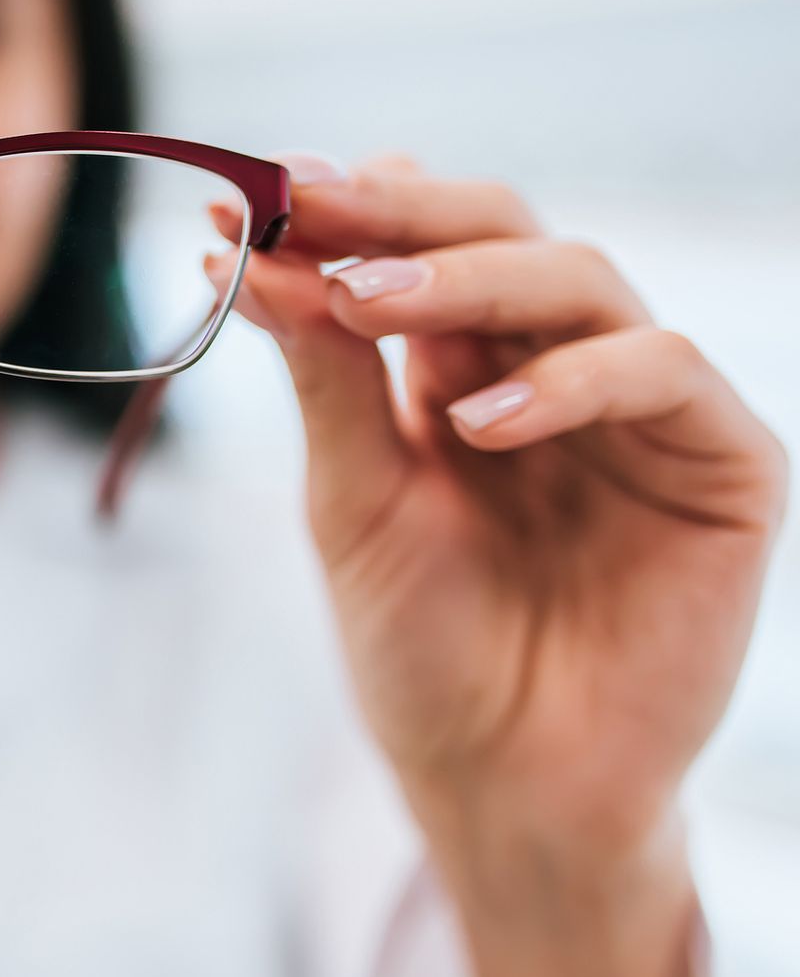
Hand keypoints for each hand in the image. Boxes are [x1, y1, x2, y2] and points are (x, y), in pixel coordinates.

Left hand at [205, 153, 787, 890]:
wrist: (503, 785)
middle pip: (501, 235)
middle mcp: (557, 372)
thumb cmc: (423, 651)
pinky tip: (481, 422)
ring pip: (579, 280)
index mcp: (464, 374)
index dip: (344, 214)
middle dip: (400, 216)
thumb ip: (327, 380)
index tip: (253, 191)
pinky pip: (662, 372)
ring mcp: (643, 412)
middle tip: (310, 202)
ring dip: (466, 278)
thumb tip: (258, 254)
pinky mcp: (722, 465)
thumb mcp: (354, 503)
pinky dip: (572, 380)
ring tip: (366, 302)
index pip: (418, 254)